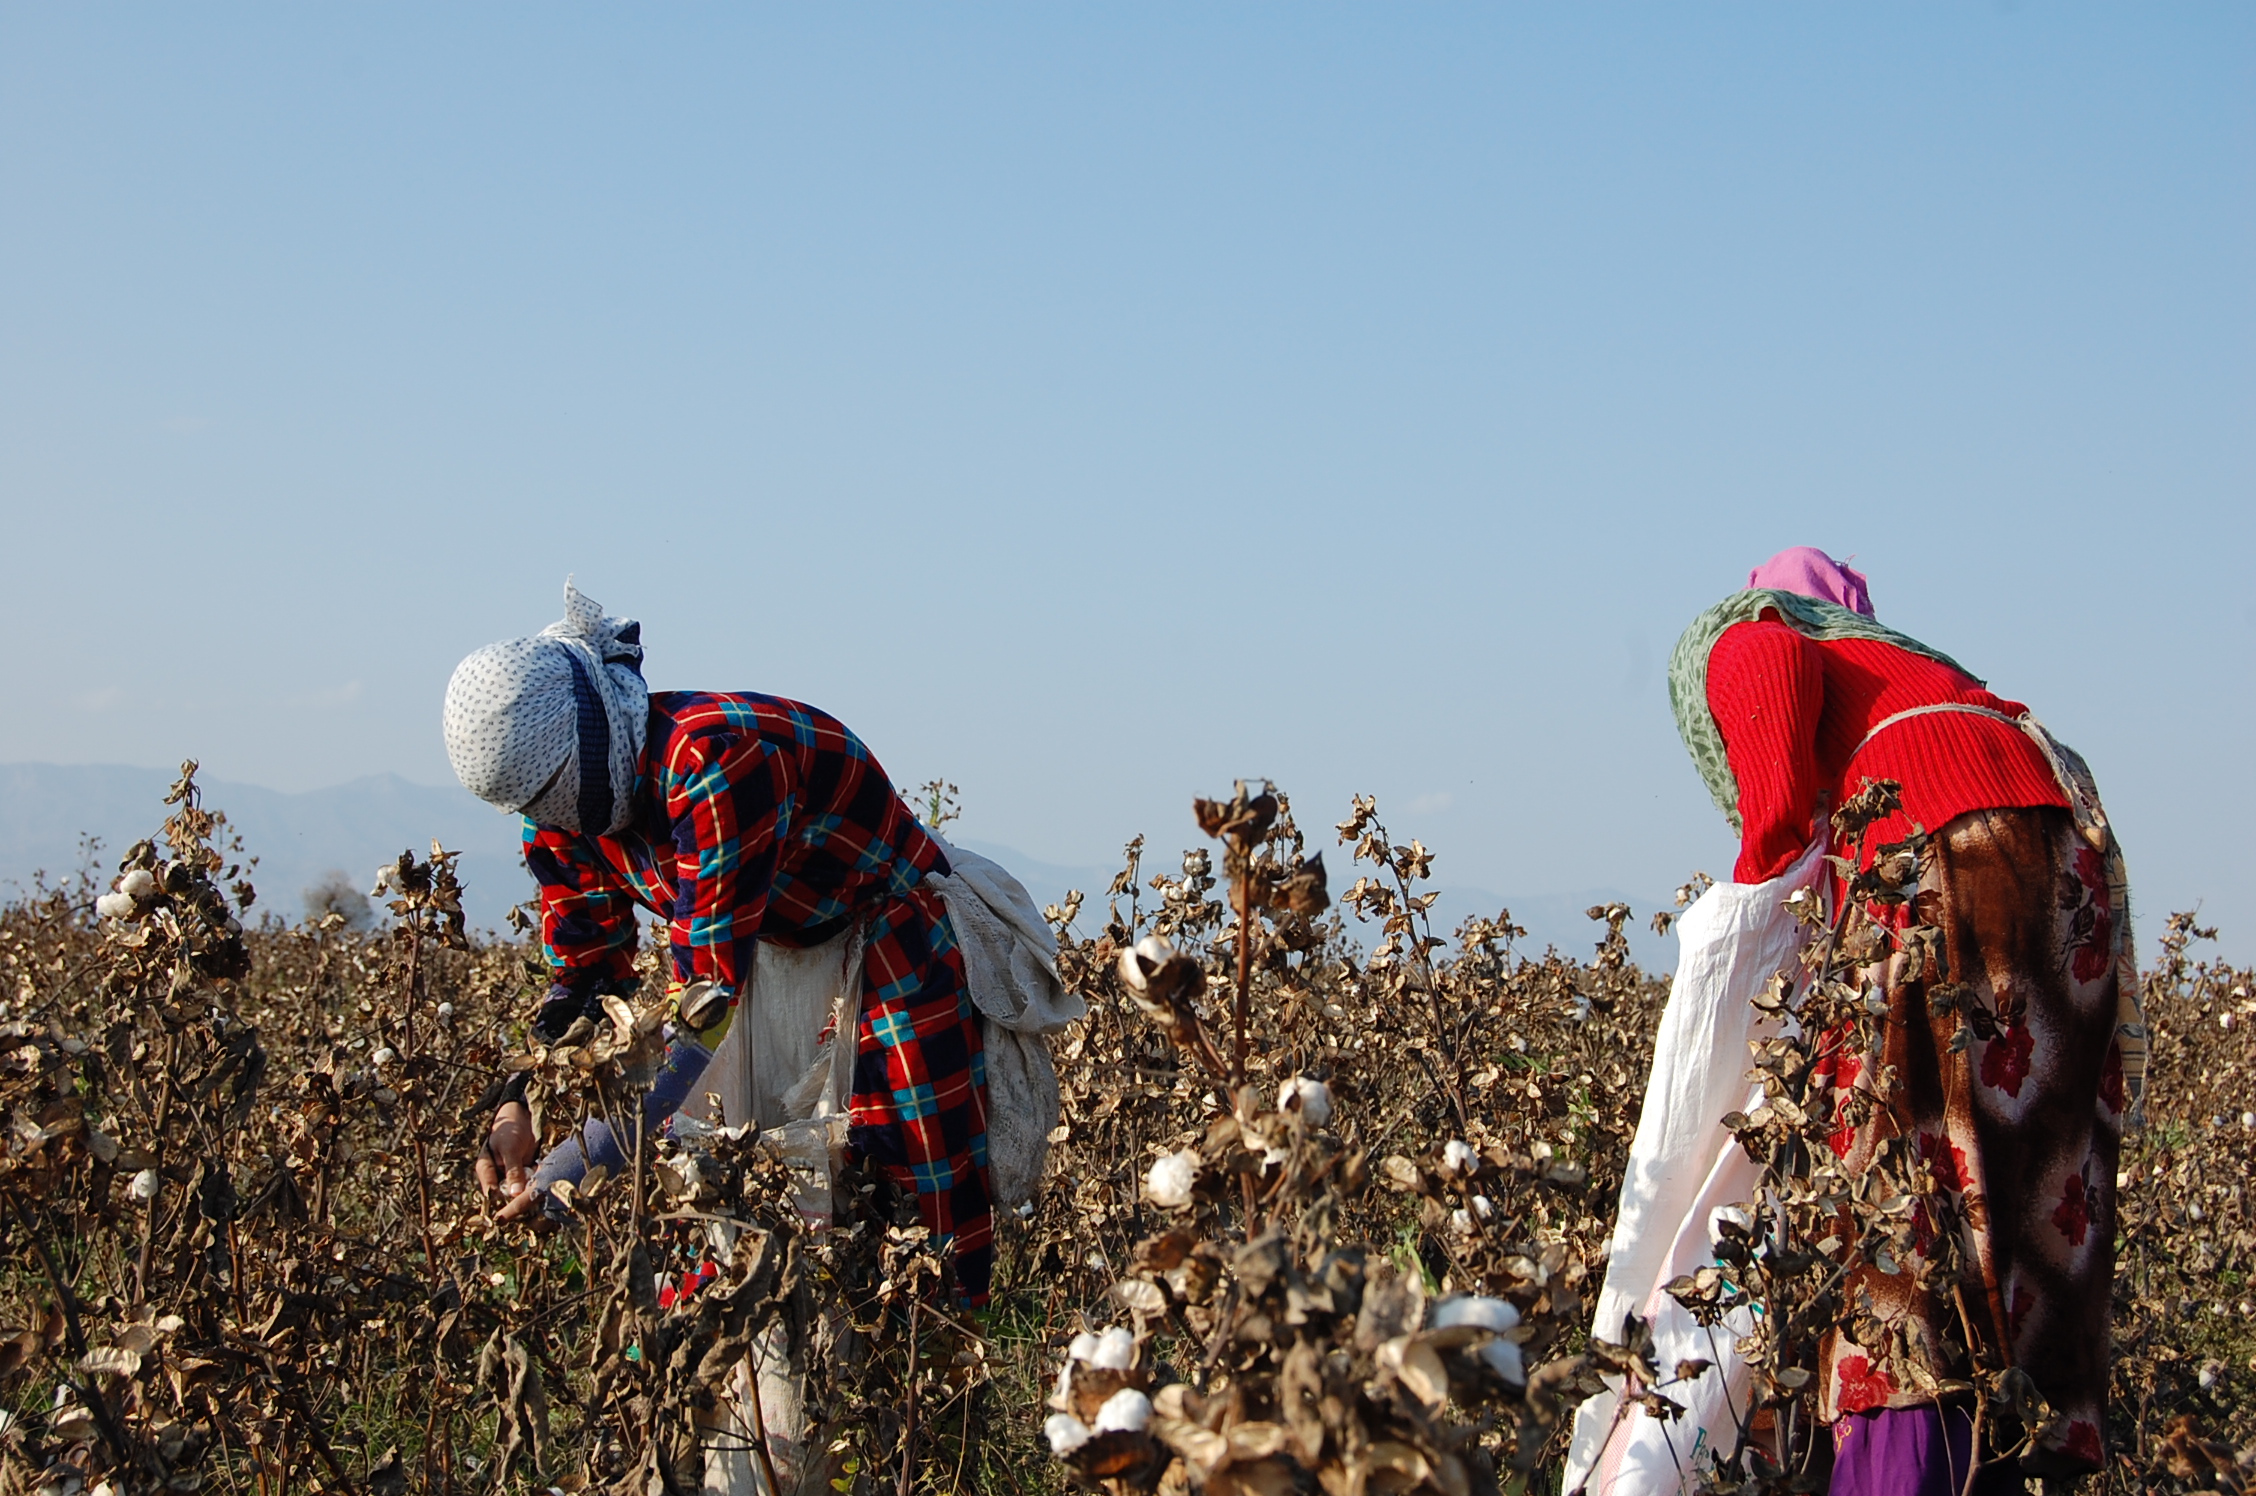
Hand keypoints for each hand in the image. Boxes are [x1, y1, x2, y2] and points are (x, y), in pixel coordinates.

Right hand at [475, 1100, 541, 1222]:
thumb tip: (514, 1194)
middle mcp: (497, 1177)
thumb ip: (512, 1170)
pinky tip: (549, 1185)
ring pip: (520, 1192)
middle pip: (506, 1195)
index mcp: (486, 1170)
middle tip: (535, 1201)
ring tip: (544, 1193)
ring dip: (531, 1192)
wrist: (523, 1117)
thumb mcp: (510, 1148)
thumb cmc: (509, 1130)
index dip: (501, 1203)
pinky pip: (531, 1184)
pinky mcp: (525, 1175)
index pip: (490, 1193)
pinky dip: (539, 1184)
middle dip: (520, 1199)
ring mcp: (511, 1177)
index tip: (517, 1207)